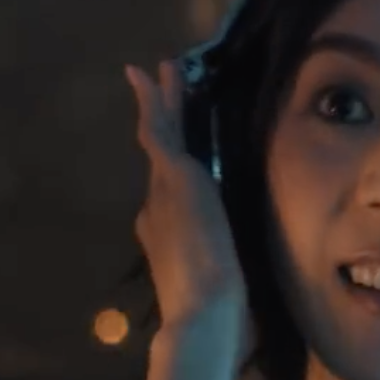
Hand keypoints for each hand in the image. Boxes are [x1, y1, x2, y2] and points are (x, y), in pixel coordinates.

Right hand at [126, 61, 248, 353]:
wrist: (201, 309)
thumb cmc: (212, 307)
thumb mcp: (215, 282)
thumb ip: (214, 270)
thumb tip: (229, 282)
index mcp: (164, 230)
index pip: (165, 189)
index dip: (169, 160)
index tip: (171, 146)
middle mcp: (155, 206)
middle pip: (158, 153)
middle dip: (157, 119)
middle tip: (150, 86)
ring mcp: (161, 190)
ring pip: (157, 134)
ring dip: (158, 101)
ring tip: (159, 70)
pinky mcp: (173, 177)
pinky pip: (160, 130)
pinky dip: (155, 102)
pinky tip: (156, 76)